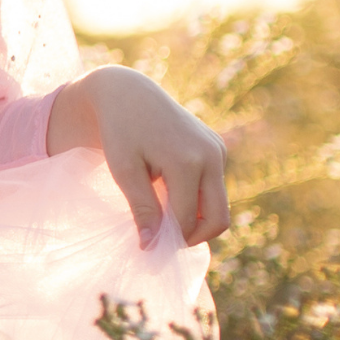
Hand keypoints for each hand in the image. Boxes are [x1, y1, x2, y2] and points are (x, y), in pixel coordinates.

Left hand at [46, 65, 228, 247]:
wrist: (129, 93)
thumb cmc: (120, 131)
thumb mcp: (124, 171)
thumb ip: (142, 208)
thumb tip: (150, 246)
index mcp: (188, 161)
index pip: (187, 219)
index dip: (168, 239)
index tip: (147, 246)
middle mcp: (212, 155)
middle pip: (219, 219)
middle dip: (193, 237)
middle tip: (163, 240)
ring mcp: (218, 151)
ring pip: (219, 206)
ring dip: (195, 218)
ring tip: (161, 215)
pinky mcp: (217, 148)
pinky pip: (215, 188)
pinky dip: (197, 200)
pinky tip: (168, 193)